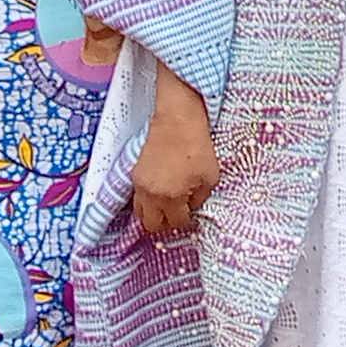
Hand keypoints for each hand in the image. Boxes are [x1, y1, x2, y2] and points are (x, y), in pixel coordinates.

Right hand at [129, 82, 217, 242]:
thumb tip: (192, 205)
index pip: (176, 222)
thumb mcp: (210, 176)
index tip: (190, 216)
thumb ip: (201, 197)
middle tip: (176, 216)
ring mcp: (140, 185)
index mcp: (171, 197)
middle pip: (151, 224)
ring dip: (153, 213)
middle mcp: (151, 196)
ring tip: (166, 206)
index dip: (185, 221)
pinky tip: (159, 193)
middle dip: (165, 223)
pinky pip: (137, 197)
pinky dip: (147, 200)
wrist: (176, 122)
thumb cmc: (197, 148)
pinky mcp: (135, 174)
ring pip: (140, 212)